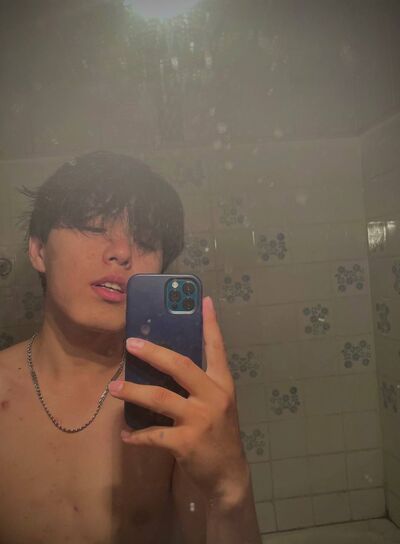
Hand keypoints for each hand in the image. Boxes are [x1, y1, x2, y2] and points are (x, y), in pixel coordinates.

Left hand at [108, 296, 247, 503]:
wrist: (228, 473)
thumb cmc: (219, 431)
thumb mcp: (218, 402)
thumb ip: (201, 382)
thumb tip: (169, 359)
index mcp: (222, 383)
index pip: (217, 348)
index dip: (211, 324)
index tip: (204, 300)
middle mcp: (214, 396)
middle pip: (180, 366)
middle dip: (153, 352)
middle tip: (131, 343)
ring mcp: (200, 419)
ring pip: (160, 398)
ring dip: (133, 392)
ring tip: (113, 388)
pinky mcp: (186, 443)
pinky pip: (153, 435)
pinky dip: (136, 434)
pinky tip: (125, 434)